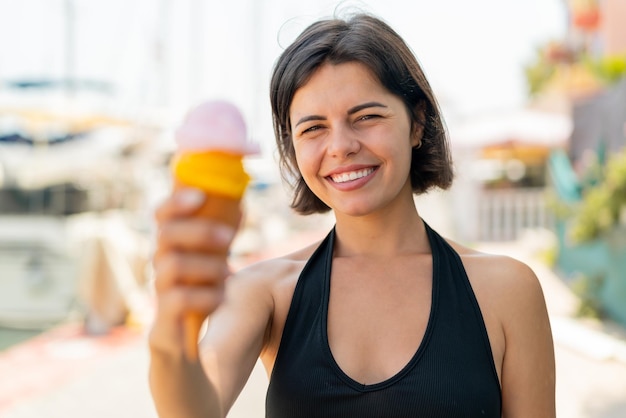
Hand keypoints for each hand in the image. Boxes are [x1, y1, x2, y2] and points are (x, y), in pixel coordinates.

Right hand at [149, 188, 236, 356]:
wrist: (186, 359)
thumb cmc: (199, 303)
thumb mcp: (210, 267)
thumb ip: (218, 240)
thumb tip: (239, 205)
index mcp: (170, 251)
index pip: (161, 216)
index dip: (176, 201)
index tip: (200, 195)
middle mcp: (159, 269)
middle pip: (166, 236)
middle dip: (199, 231)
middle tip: (229, 237)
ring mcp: (159, 296)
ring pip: (171, 266)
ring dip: (206, 265)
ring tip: (228, 274)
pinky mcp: (163, 324)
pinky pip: (177, 301)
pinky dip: (203, 296)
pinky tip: (220, 298)